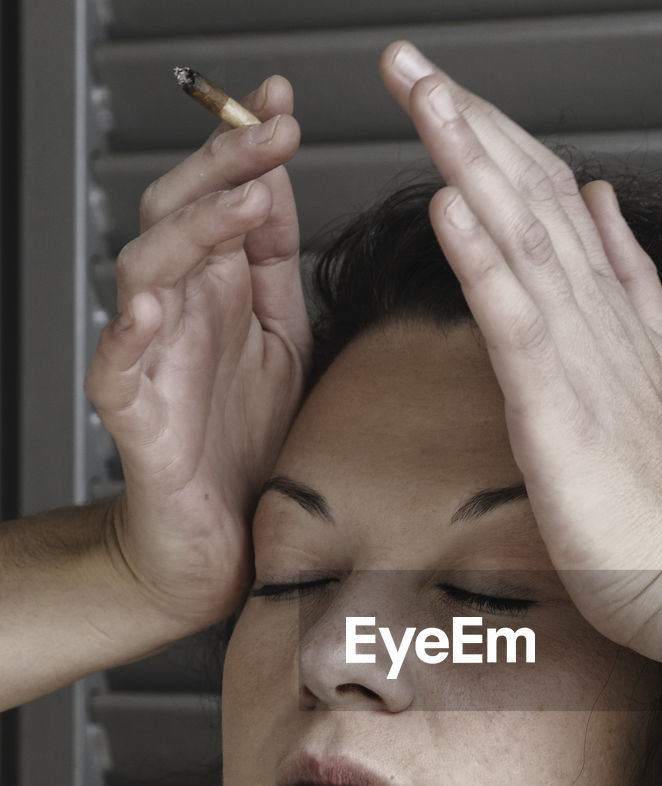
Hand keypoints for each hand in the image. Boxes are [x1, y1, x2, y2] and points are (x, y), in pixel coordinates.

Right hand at [84, 76, 311, 629]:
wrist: (221, 543)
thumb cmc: (248, 446)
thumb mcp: (282, 341)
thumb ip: (275, 267)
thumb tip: (277, 183)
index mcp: (219, 292)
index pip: (221, 199)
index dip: (245, 149)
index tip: (283, 105)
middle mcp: (181, 315)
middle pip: (177, 215)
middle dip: (222, 168)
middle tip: (272, 134)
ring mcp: (151, 361)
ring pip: (145, 272)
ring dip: (190, 231)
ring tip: (240, 202)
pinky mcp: (135, 418)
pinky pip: (117, 367)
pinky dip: (129, 334)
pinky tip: (154, 304)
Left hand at [379, 43, 661, 653]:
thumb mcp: (659, 376)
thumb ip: (629, 293)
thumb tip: (602, 211)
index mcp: (615, 321)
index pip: (550, 209)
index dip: (497, 143)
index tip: (450, 93)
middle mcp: (602, 324)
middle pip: (530, 201)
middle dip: (468, 122)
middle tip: (410, 60)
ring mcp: (586, 362)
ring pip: (522, 240)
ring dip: (469, 159)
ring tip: (422, 92)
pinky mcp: (563, 411)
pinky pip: (516, 323)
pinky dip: (481, 260)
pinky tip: (448, 203)